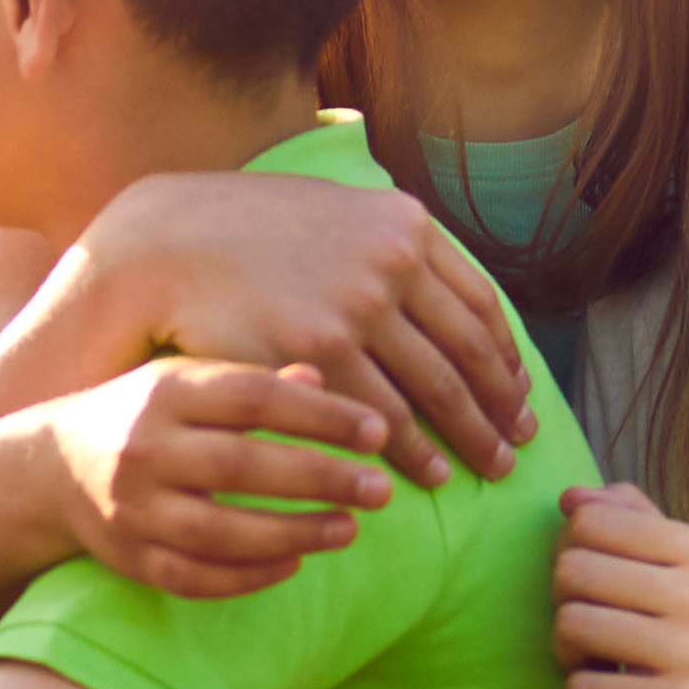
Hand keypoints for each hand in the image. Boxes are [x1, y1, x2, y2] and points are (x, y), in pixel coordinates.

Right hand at [43, 359, 403, 596]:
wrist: (48, 468)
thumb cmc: (142, 415)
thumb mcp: (188, 381)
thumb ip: (253, 383)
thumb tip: (321, 378)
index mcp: (165, 392)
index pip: (255, 400)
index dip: (322, 416)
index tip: (378, 432)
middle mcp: (144, 449)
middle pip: (243, 467)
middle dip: (320, 479)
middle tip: (381, 490)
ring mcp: (133, 509)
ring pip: (222, 532)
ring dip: (294, 535)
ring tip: (348, 530)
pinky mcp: (128, 558)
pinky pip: (196, 578)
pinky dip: (250, 577)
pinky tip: (295, 565)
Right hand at [87, 168, 534, 484]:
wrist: (169, 240)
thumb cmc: (248, 233)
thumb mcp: (334, 216)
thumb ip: (385, 246)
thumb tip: (431, 283)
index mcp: (405, 225)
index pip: (479, 302)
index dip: (505, 356)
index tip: (519, 392)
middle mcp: (391, 261)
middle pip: (468, 351)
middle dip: (501, 406)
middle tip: (518, 444)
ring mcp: (358, 305)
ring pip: (435, 388)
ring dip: (468, 435)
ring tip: (486, 468)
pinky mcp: (319, 349)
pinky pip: (381, 411)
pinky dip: (412, 449)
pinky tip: (424, 472)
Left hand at [547, 485, 688, 688]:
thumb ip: (637, 525)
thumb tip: (572, 495)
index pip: (591, 519)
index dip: (570, 551)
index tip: (593, 585)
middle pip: (572, 569)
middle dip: (563, 602)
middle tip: (589, 630)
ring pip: (570, 624)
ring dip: (566, 652)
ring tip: (596, 663)